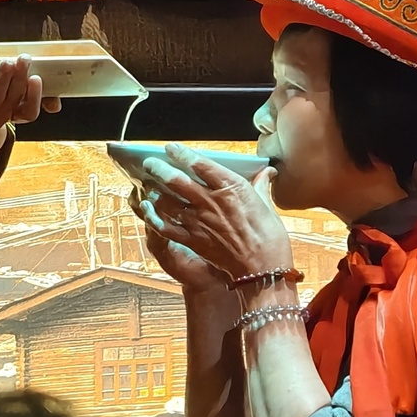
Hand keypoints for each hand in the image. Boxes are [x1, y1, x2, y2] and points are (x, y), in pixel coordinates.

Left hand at [0, 56, 57, 126]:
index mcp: (16, 114)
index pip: (30, 113)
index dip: (34, 96)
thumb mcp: (17, 100)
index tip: (36, 78)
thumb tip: (56, 105)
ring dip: (3, 79)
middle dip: (20, 77)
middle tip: (24, 59)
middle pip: (13, 99)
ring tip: (7, 63)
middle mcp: (1, 116)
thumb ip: (39, 98)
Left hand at [133, 144, 292, 282]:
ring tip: (148, 186)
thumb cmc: (269, 236)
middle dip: (158, 169)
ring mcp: (198, 221)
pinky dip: (153, 218)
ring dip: (154, 192)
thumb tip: (266, 170)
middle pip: (175, 180)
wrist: (263, 269)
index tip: (171, 147)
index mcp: (230, 188)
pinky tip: (147, 210)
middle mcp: (210, 201)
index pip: (200, 164)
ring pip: (166, 201)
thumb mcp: (266, 205)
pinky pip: (165, 227)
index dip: (182, 153)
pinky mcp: (192, 240)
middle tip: (149, 164)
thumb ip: (260, 185)